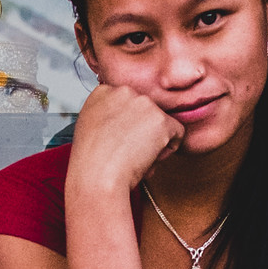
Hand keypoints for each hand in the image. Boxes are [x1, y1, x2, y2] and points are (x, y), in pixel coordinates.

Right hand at [66, 84, 182, 197]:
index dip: (126, 124)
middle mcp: (124, 91)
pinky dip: (167, 149)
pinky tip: (147, 158)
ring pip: (161, 122)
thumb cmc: (91, 162)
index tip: (118, 139)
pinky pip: (177, 133)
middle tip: (126, 150)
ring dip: (153, 141)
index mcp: (104, 92)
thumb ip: (108, 116)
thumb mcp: (90, 128)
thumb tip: (128, 122)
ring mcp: (144, 103)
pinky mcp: (161, 119)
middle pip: (146, 111)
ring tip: (133, 156)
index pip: (127, 103)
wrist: (96, 177)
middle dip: (141, 131)